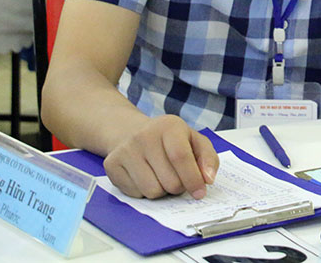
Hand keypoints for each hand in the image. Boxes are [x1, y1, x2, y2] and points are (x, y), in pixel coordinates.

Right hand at [103, 115, 218, 199]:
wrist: (131, 131)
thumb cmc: (169, 139)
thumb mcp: (194, 140)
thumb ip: (208, 158)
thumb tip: (208, 179)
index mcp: (169, 126)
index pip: (181, 157)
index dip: (193, 179)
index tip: (200, 193)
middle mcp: (144, 136)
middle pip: (169, 180)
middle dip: (179, 187)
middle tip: (177, 178)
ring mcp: (126, 150)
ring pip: (152, 191)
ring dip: (162, 191)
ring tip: (161, 177)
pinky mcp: (112, 165)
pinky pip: (135, 194)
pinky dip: (144, 192)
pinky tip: (145, 177)